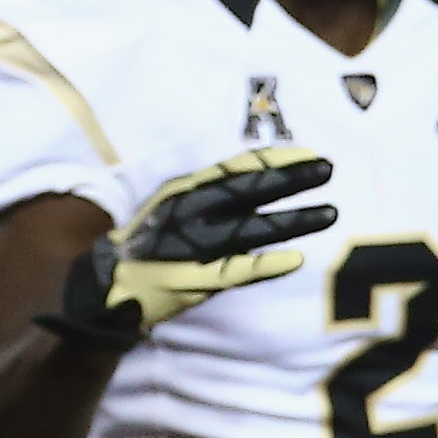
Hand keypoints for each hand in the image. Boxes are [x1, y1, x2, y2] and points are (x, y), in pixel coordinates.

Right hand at [36, 147, 335, 351]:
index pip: (234, 169)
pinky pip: (238, 271)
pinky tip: (296, 260)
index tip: (307, 153)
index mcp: (186, 191)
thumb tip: (255, 179)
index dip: (272, 159)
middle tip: (327, 167)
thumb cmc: (149, 243)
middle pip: (248, 191)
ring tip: (329, 212)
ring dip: (292, 220)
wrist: (108, 284)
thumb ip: (209, 195)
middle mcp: (190, 212)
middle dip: (289, 178)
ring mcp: (194, 246)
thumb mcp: (175, 206)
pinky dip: (266, 266)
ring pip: (253, 228)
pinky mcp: (197, 281)